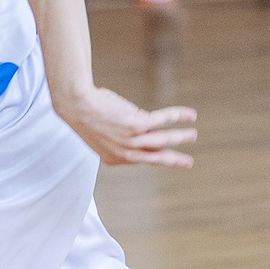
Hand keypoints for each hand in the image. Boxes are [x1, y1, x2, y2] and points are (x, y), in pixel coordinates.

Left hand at [55, 86, 196, 168]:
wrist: (76, 105)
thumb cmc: (85, 115)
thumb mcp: (101, 133)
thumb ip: (119, 135)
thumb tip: (138, 123)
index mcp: (115, 159)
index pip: (141, 159)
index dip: (154, 155)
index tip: (165, 156)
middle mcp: (125, 154)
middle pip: (157, 158)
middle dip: (175, 160)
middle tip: (188, 163)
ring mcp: (132, 140)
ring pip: (164, 141)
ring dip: (181, 137)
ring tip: (193, 135)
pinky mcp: (137, 125)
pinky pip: (163, 120)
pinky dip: (178, 116)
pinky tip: (190, 115)